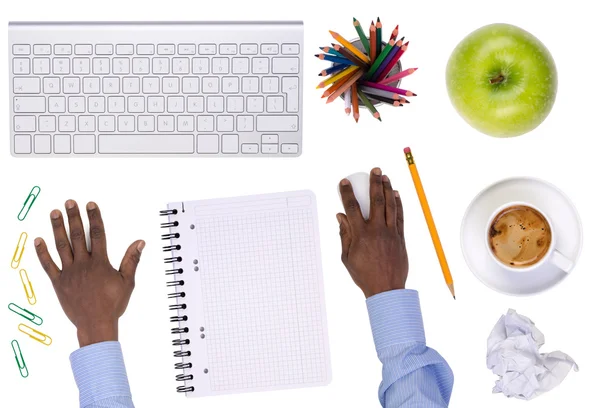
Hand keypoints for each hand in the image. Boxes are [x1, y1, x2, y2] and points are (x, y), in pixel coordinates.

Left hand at [34, 200, 144, 346]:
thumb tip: (139, 242)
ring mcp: (69, 273)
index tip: (90, 205)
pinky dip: (42, 253)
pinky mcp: (59, 283)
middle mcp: (83, 264)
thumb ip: (131, 260)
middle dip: (74, 217)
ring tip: (55, 213)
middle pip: (77, 236)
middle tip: (70, 202)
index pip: (97, 234)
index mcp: (100, 263)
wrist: (95, 324)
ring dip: (57, 228)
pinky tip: (38, 240)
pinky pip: (48, 265)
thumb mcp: (127, 282)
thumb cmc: (112, 304)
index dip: (94, 218)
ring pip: (62, 246)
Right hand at [337, 168, 408, 297]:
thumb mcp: (347, 256)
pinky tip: (396, 195)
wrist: (386, 288)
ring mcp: (390, 233)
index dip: (347, 193)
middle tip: (374, 170)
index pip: (352, 208)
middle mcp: (376, 230)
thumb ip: (344, 234)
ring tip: (385, 177)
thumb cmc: (364, 275)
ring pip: (390, 206)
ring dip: (388, 189)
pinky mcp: (400, 237)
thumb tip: (340, 217)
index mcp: (361, 235)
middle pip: (375, 201)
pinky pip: (399, 216)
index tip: (344, 182)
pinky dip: (398, 204)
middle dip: (374, 183)